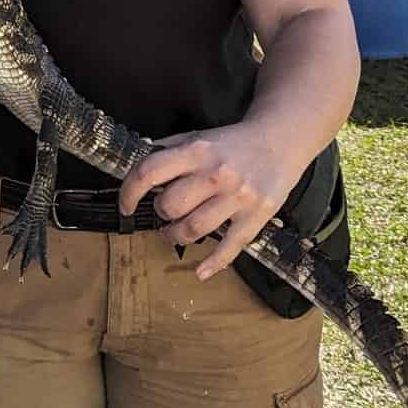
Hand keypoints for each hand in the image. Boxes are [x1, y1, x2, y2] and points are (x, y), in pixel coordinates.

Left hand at [118, 117, 302, 279]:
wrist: (280, 140)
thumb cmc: (233, 142)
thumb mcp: (197, 136)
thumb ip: (168, 150)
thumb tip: (136, 163)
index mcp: (196, 151)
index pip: (149, 173)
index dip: (130, 193)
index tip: (126, 206)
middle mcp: (215, 174)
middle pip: (171, 206)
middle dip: (161, 214)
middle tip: (164, 214)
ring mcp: (237, 197)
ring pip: (194, 229)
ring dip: (176, 236)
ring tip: (173, 234)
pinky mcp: (256, 216)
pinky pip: (230, 247)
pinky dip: (213, 264)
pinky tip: (200, 272)